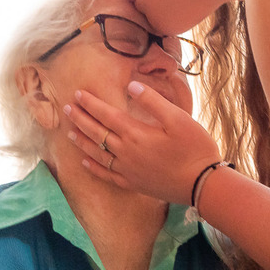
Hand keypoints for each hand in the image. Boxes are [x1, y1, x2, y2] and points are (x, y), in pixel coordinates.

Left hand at [64, 81, 222, 204]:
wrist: (203, 184)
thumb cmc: (195, 148)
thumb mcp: (179, 118)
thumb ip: (153, 101)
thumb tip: (131, 86)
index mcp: (136, 133)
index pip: (106, 115)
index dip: (91, 104)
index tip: (78, 94)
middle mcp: (126, 152)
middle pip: (97, 133)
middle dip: (80, 119)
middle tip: (67, 109)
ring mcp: (128, 170)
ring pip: (98, 154)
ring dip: (82, 142)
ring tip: (70, 133)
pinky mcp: (133, 184)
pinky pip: (106, 175)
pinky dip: (93, 168)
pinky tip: (85, 162)